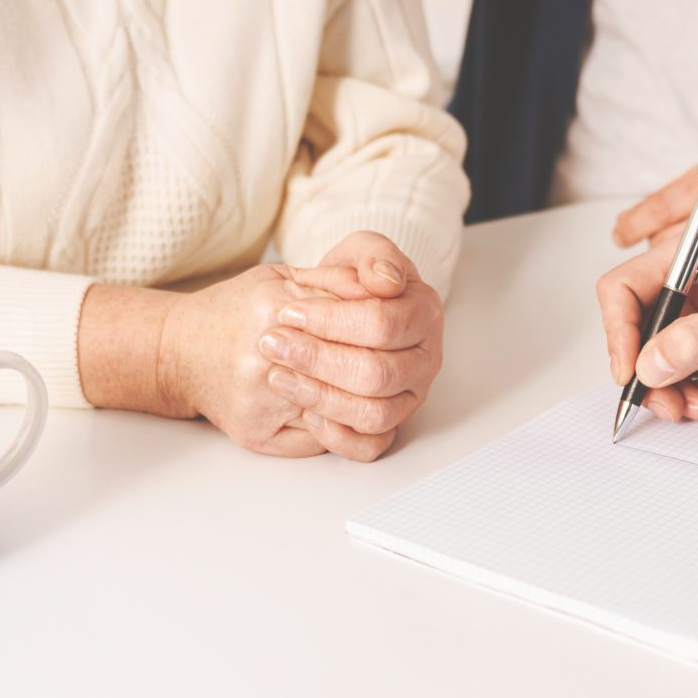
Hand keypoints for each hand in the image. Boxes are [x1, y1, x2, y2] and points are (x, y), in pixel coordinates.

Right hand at [156, 233, 440, 459]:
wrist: (177, 349)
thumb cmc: (234, 311)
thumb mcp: (284, 276)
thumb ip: (338, 280)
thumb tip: (389, 288)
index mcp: (275, 308)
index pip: (364, 323)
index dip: (388, 327)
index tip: (396, 326)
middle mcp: (264, 359)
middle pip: (366, 372)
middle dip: (388, 364)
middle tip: (395, 358)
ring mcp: (260, 404)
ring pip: (352, 414)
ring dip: (372, 399)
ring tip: (374, 387)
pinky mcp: (257, 435)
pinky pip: (325, 443)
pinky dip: (347, 431)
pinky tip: (348, 413)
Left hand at [255, 233, 444, 461]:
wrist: (340, 315)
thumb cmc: (347, 285)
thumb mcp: (359, 252)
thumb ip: (373, 254)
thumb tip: (384, 281)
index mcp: (424, 314)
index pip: (383, 324)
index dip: (333, 322)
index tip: (289, 313)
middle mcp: (425, 360)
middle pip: (377, 373)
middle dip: (318, 360)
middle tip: (273, 344)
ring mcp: (410, 397)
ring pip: (374, 414)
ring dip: (320, 397)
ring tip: (278, 376)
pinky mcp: (391, 426)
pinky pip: (371, 446)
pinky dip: (335, 435)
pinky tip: (303, 411)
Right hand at [595, 239, 697, 421]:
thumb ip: (695, 340)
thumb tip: (648, 364)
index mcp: (688, 263)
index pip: (624, 289)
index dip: (619, 330)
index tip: (630, 368)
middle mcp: (686, 293)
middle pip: (634, 334)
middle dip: (645, 373)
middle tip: (664, 400)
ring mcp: (696, 325)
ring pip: (654, 366)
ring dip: (669, 393)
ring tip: (697, 405)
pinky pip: (679, 382)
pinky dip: (691, 397)